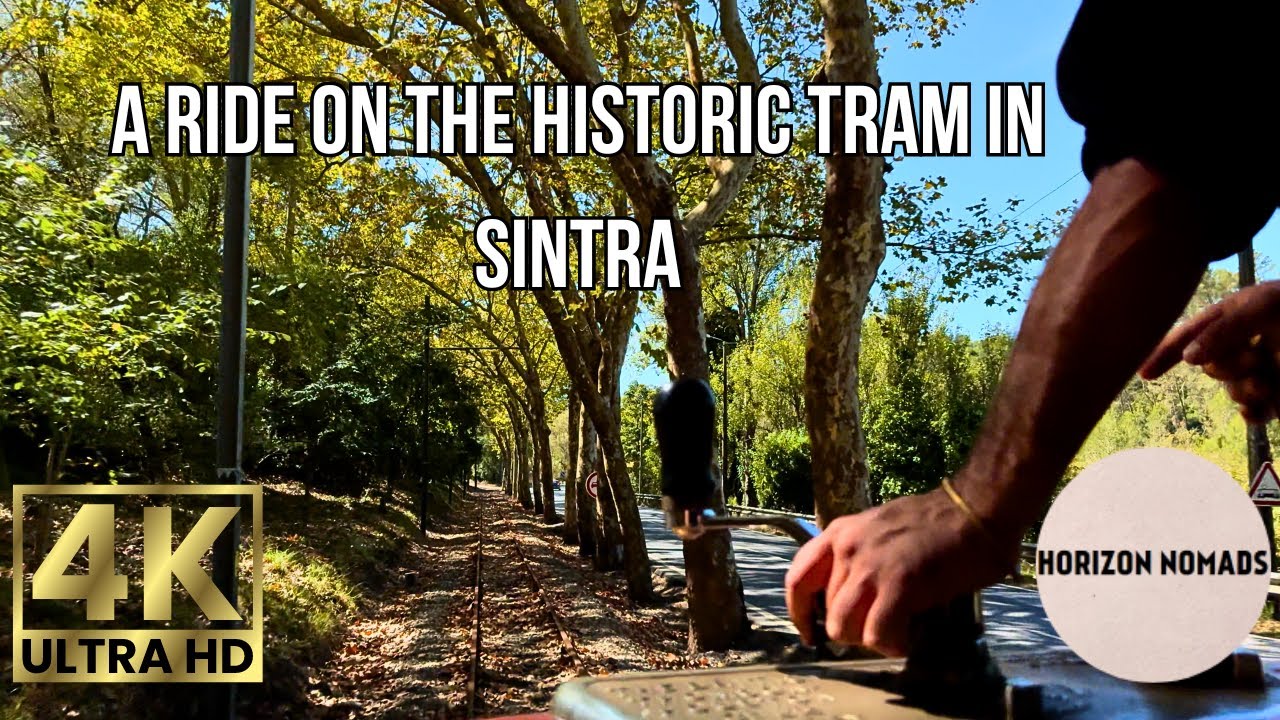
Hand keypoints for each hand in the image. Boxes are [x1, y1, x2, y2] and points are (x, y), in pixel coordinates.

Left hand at [783, 486, 1017, 656]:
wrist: (974, 509)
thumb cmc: (936, 522)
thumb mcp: (879, 530)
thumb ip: (859, 557)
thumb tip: (854, 597)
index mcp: (839, 533)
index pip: (798, 578)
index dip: (799, 613)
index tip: (810, 634)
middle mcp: (846, 548)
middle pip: (828, 613)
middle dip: (853, 630)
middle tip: (880, 630)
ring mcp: (869, 567)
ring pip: (844, 628)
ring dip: (869, 639)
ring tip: (895, 634)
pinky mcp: (898, 585)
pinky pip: (877, 634)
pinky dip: (892, 644)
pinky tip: (908, 639)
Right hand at [1140, 281, 1279, 422]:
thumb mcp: (1262, 305)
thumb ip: (1223, 329)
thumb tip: (1189, 358)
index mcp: (1231, 320)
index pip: (1187, 336)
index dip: (1163, 354)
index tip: (1144, 375)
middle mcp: (1242, 347)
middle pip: (1209, 367)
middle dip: (1228, 367)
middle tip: (1256, 358)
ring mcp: (1260, 373)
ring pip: (1230, 391)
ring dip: (1244, 389)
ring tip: (1267, 382)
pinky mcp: (1278, 399)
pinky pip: (1250, 414)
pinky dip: (1253, 413)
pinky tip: (1262, 407)